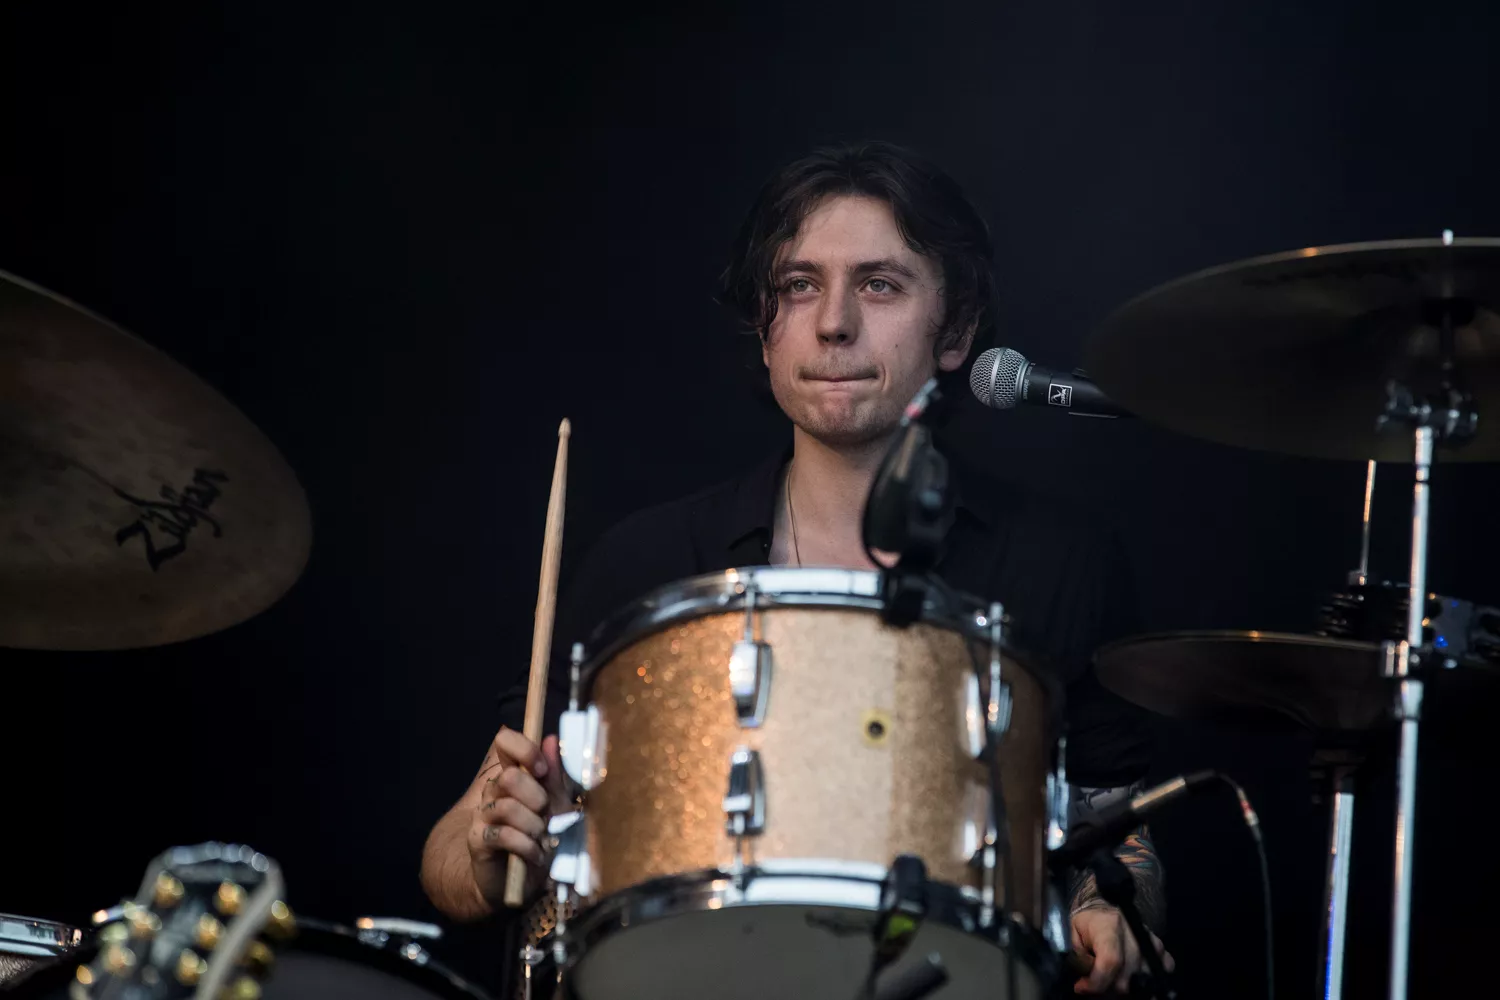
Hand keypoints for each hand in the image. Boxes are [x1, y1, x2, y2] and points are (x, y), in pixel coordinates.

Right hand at [467, 727, 570, 905]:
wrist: (517, 881)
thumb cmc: (538, 838)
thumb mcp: (555, 807)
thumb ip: (553, 776)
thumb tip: (550, 740)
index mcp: (512, 775)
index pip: (504, 742)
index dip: (524, 750)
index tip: (542, 770)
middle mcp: (493, 791)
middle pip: (510, 777)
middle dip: (537, 798)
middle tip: (546, 816)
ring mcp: (482, 815)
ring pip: (508, 807)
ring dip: (534, 826)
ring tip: (542, 840)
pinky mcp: (478, 840)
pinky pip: (503, 835)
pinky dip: (527, 847)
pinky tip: (535, 855)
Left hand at [1071, 905, 1173, 993]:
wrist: (1100, 904)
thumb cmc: (1085, 922)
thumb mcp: (1072, 937)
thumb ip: (1079, 960)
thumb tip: (1086, 983)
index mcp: (1108, 925)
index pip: (1110, 961)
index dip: (1097, 981)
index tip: (1082, 986)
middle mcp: (1132, 931)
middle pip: (1127, 976)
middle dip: (1108, 987)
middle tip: (1094, 983)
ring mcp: (1148, 938)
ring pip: (1144, 976)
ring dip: (1126, 984)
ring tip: (1111, 979)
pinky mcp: (1158, 943)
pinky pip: (1165, 965)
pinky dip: (1152, 975)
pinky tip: (1136, 976)